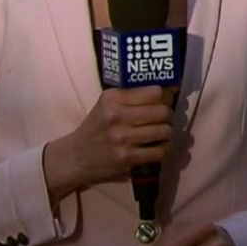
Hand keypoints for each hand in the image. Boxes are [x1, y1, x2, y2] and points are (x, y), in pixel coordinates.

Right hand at [44, 86, 175, 198]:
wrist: (75, 156)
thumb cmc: (96, 127)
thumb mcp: (107, 104)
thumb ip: (133, 95)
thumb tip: (171, 87)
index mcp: (113, 98)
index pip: (155, 92)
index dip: (167, 96)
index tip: (167, 100)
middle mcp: (117, 116)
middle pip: (162, 111)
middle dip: (168, 115)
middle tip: (164, 118)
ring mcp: (122, 138)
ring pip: (164, 131)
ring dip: (167, 132)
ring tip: (161, 132)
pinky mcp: (126, 158)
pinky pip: (159, 151)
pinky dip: (162, 149)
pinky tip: (155, 147)